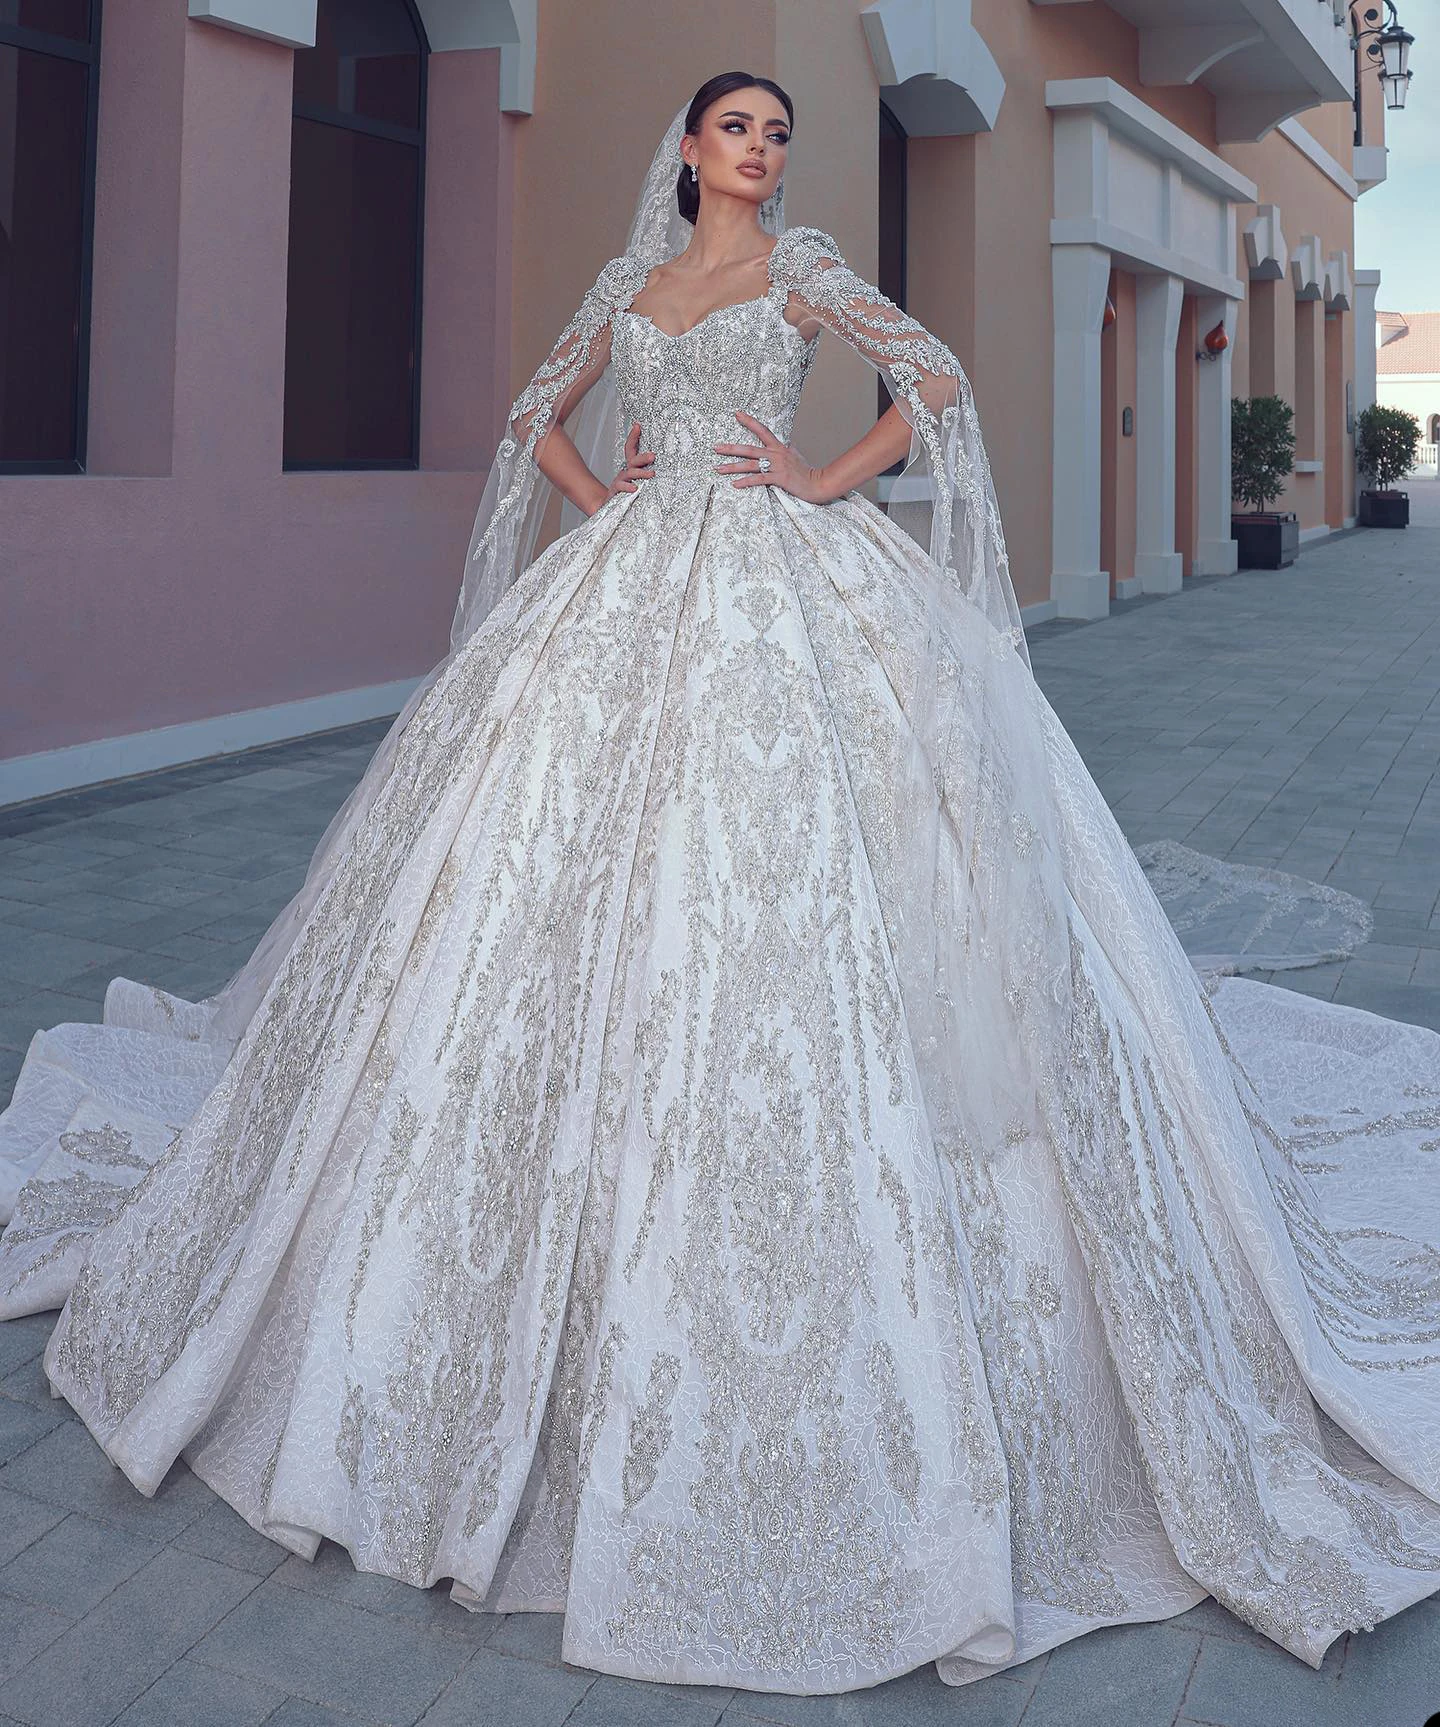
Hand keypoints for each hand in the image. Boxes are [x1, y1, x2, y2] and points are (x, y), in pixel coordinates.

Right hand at [601, 422, 655, 504]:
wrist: (608, 506)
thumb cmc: (627, 493)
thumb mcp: (638, 480)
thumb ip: (647, 472)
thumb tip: (661, 464)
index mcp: (630, 467)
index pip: (630, 448)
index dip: (633, 437)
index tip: (638, 426)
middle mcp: (625, 471)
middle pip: (633, 460)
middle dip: (643, 457)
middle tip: (653, 456)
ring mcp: (621, 480)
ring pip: (630, 473)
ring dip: (641, 473)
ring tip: (651, 474)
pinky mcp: (616, 491)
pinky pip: (621, 487)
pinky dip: (628, 487)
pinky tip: (635, 488)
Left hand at [713, 411, 836, 502]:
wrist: (818, 483)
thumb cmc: (806, 471)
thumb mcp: (795, 455)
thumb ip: (788, 448)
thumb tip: (786, 443)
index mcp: (779, 447)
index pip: (762, 430)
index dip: (749, 421)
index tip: (737, 414)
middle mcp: (776, 454)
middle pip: (748, 449)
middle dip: (730, 448)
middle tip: (715, 447)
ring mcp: (776, 466)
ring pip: (750, 465)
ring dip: (732, 467)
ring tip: (718, 468)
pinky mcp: (778, 479)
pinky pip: (758, 480)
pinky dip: (746, 482)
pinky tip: (735, 484)